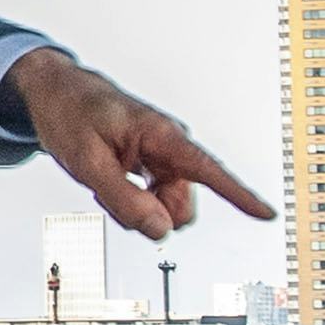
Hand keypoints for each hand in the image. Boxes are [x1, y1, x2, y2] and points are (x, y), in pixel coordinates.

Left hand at [4, 51, 276, 244]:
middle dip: (149, 213)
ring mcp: (161, 157)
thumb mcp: (87, 163)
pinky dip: (130, 200)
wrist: (55, 93)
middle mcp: (170, 146)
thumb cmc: (71, 116)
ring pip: (164, 208)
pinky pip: (153, 200)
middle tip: (109, 191)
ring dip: (135, 207)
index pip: (210, 171)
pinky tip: (109, 180)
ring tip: (104, 179)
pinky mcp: (151, 165)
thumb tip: (162, 231)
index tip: (268, 214)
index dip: (241, 196)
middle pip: (180, 206)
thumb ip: (124, 200)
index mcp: (163, 136)